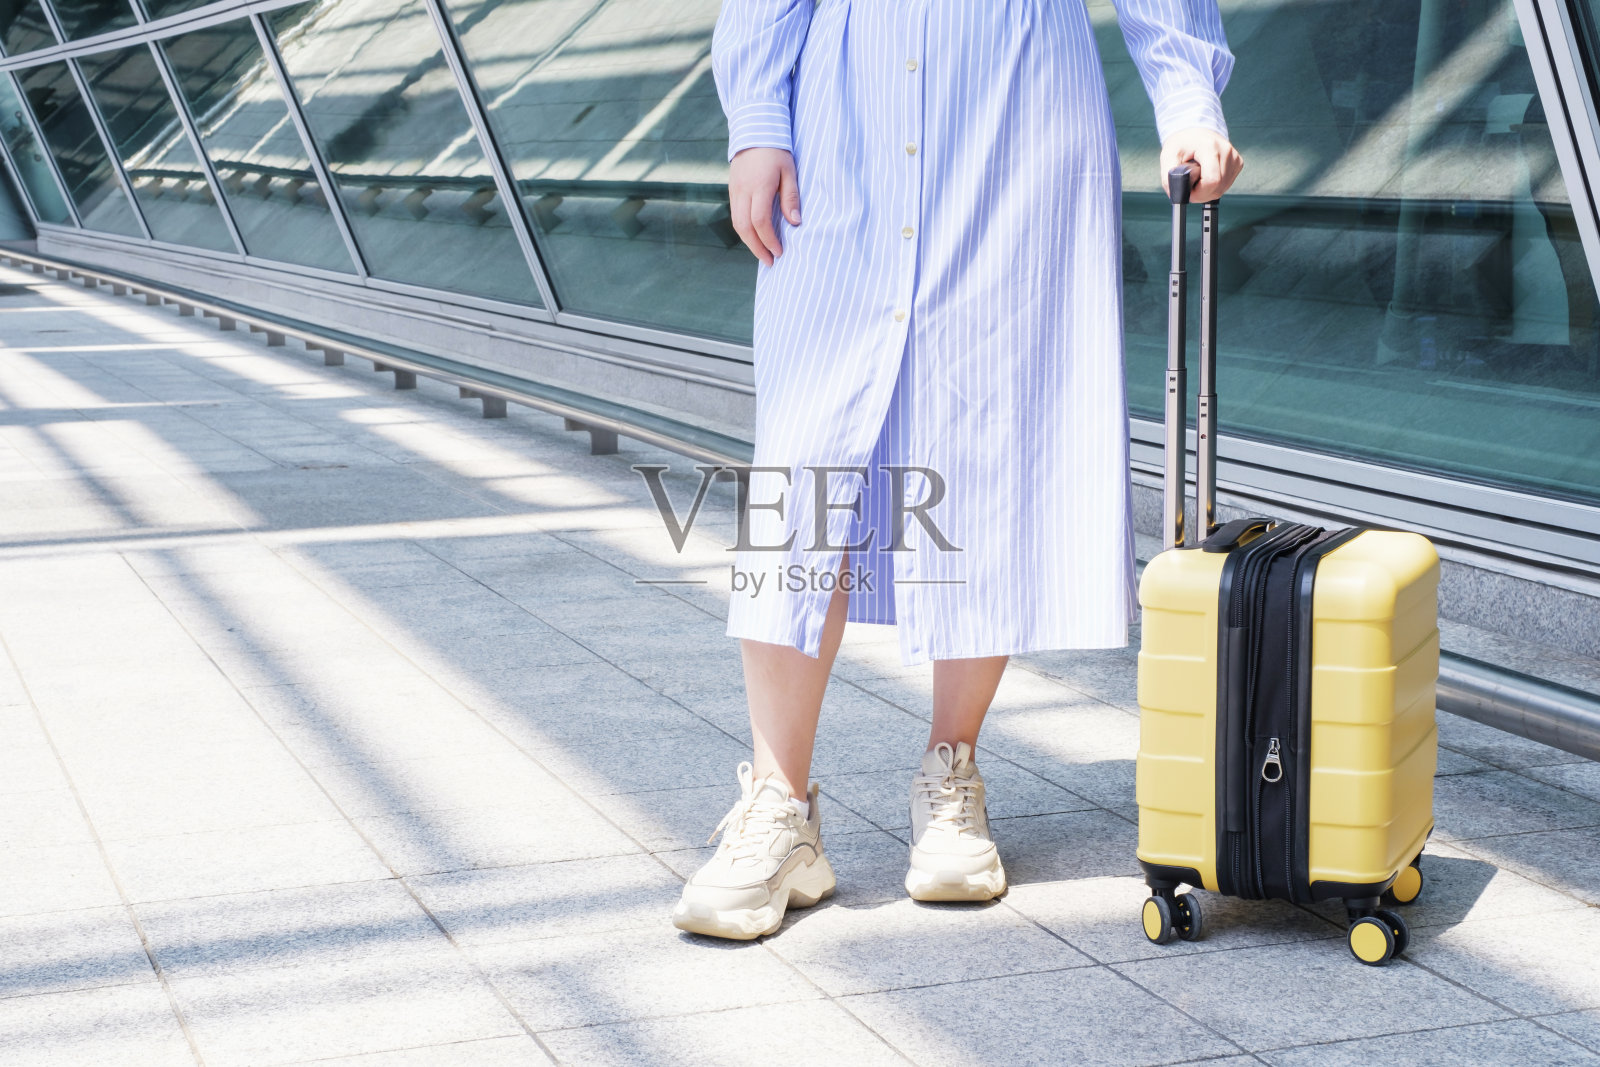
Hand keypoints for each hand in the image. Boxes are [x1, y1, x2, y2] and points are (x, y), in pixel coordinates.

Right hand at [729, 147, 799, 264]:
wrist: (754, 131)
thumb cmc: (776, 151)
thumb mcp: (789, 172)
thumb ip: (791, 197)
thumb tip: (795, 222)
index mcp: (759, 186)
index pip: (760, 221)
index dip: (769, 240)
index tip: (779, 252)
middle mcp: (743, 191)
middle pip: (744, 227)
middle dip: (757, 248)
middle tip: (770, 261)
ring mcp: (734, 190)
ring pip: (736, 224)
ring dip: (749, 242)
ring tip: (763, 253)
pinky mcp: (731, 190)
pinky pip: (735, 215)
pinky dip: (744, 230)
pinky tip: (755, 236)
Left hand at [1160, 128, 1242, 202]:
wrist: (1195, 132)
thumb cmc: (1182, 144)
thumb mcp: (1168, 157)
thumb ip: (1169, 177)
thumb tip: (1176, 196)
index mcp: (1210, 147)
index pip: (1211, 181)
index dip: (1198, 193)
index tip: (1188, 190)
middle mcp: (1226, 151)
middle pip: (1217, 188)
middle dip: (1201, 193)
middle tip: (1190, 185)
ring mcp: (1234, 157)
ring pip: (1222, 188)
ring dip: (1207, 191)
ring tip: (1197, 178)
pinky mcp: (1237, 163)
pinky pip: (1226, 184)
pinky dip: (1215, 186)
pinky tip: (1206, 176)